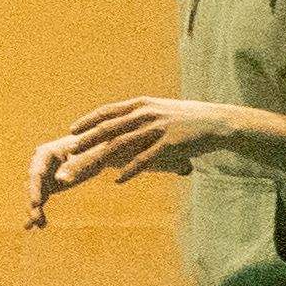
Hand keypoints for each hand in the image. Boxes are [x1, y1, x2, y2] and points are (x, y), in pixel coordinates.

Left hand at [26, 96, 257, 222]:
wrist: (216, 122)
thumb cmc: (186, 120)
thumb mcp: (160, 111)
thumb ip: (139, 117)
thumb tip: (119, 124)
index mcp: (142, 104)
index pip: (108, 112)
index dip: (88, 121)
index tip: (71, 130)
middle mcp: (146, 113)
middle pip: (109, 128)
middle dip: (87, 141)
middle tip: (69, 152)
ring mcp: (158, 128)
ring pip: (122, 144)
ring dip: (101, 157)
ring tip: (85, 168)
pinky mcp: (170, 144)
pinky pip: (145, 159)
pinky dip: (129, 170)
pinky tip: (117, 180)